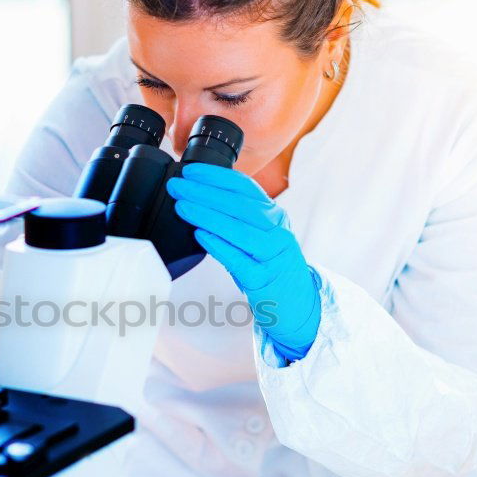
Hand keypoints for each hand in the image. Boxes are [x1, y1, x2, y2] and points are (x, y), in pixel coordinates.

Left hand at [167, 162, 320, 360]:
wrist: (299, 305)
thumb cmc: (271, 268)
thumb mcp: (261, 236)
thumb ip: (238, 218)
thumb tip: (199, 197)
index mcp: (274, 216)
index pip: (245, 188)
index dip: (217, 176)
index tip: (190, 171)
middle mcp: (277, 232)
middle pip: (240, 205)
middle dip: (205, 192)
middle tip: (177, 186)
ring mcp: (272, 256)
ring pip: (239, 229)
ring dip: (207, 215)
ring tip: (181, 206)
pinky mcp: (264, 280)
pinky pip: (239, 259)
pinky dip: (219, 245)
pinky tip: (199, 235)